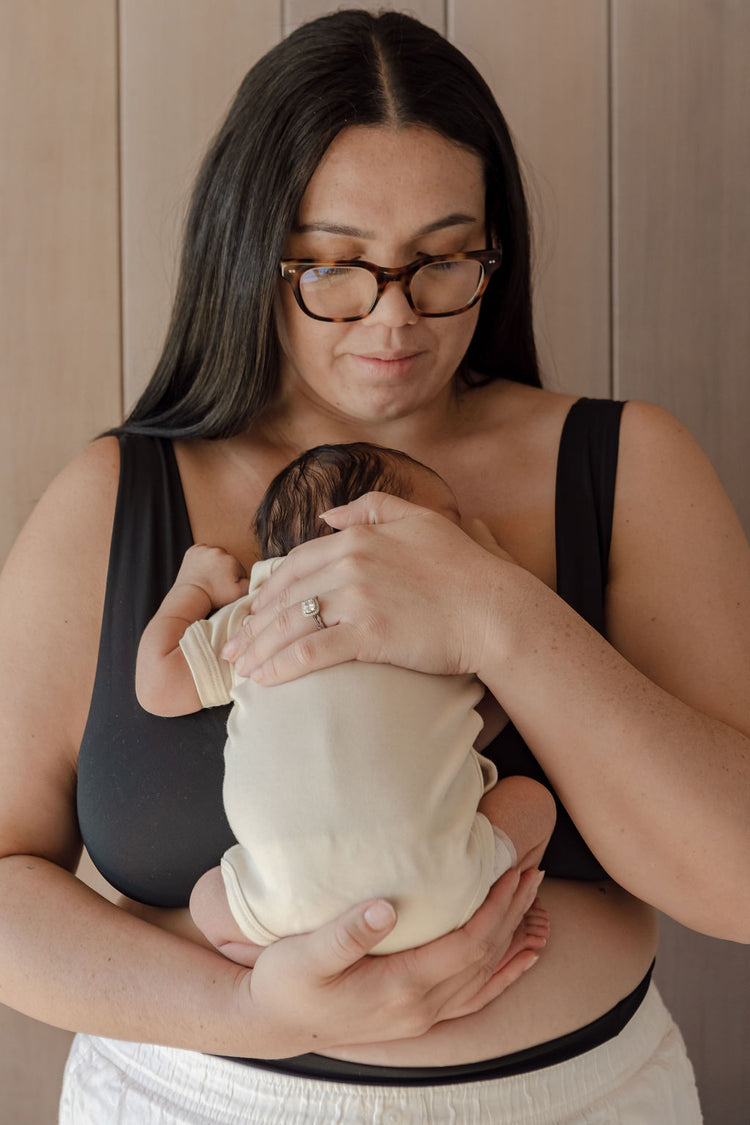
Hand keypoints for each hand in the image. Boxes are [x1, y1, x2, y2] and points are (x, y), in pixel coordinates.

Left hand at [174, 544, 248, 610]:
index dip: (234, 579)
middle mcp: (218, 551)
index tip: (227, 587)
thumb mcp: (239, 594)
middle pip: (227, 561)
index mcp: (231, 560)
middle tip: (217, 583)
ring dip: (214, 564)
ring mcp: (204, 549)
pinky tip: (202, 569)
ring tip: (209, 577)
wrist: (190, 596)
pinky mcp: (193, 550)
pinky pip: (202, 551)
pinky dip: (202, 558)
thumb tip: (257, 577)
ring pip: (215, 556)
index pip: (239, 569)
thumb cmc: (214, 597)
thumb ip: (252, 584)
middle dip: (224, 570)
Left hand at [222, 492, 509, 684]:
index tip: (256, 611)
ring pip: (291, 625)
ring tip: (241, 670)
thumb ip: (374, 506)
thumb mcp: (421, 519)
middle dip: (254, 625)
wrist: (494, 610)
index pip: (296, 564)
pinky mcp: (368, 635)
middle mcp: (350, 564)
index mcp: (358, 536)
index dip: (270, 590)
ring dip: (259, 649)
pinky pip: (311, 653)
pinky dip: (282, 667)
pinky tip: (265, 681)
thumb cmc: (464, 569)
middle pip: (286, 596)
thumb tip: (330, 515)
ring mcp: (357, 599)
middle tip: (235, 647)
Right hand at [243, 866, 545, 1056]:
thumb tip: (385, 907)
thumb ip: (344, 933)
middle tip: (532, 872)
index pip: (466, 946)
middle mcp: (419, 1007)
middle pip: (484, 959)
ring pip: (484, 976)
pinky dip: (504, 975)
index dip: (494, 910)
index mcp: (399, 987)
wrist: (275, 1022)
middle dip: (512, 914)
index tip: (510, 873)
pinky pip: (475, 998)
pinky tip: (522, 957)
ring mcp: (420, 1015)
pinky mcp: (416, 1015)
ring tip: (533, 901)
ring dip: (513, 937)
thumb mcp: (304, 955)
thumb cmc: (286, 982)